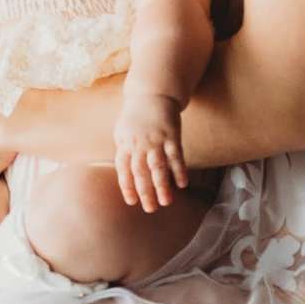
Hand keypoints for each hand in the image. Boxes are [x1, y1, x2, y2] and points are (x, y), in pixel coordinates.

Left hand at [113, 94, 188, 212]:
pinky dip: (179, 170)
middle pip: (140, 172)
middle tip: (151, 209)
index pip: (124, 170)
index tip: (132, 202)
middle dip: (145, 192)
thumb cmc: (135, 116)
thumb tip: (125, 173)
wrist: (152, 93)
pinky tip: (182, 184)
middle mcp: (139, 144)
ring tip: (167, 202)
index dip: (127, 186)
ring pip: (158, 167)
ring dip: (162, 186)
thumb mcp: (122, 131)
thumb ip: (123, 151)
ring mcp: (156, 140)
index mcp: (125, 144)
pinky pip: (175, 156)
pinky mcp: (171, 135)